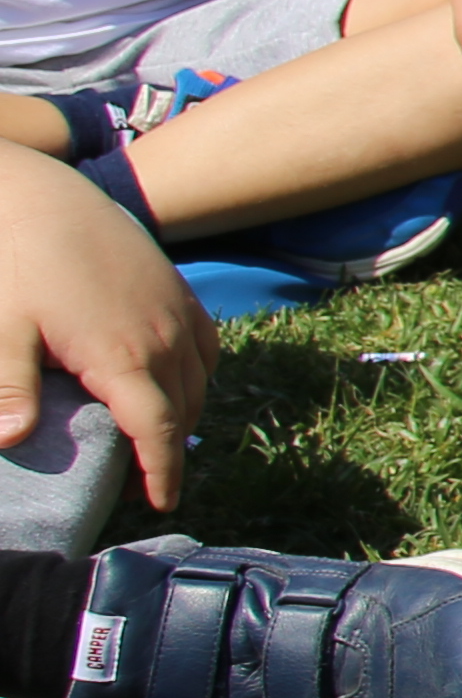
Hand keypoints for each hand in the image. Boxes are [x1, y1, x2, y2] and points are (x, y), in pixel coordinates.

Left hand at [0, 149, 210, 512]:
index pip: (155, 429)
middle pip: (182, 410)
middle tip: (145, 478)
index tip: (161, 502)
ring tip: (156, 436)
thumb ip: (8, 388)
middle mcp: (163, 336)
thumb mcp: (1, 330)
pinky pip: (205, 345)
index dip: (162, 471)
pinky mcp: (176, 289)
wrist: (41, 195)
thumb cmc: (16, 263)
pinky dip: (197, 374)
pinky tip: (174, 380)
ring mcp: (176, 310)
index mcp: (123, 355)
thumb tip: (9, 442)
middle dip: (168, 448)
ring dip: (183, 413)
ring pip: (199, 380)